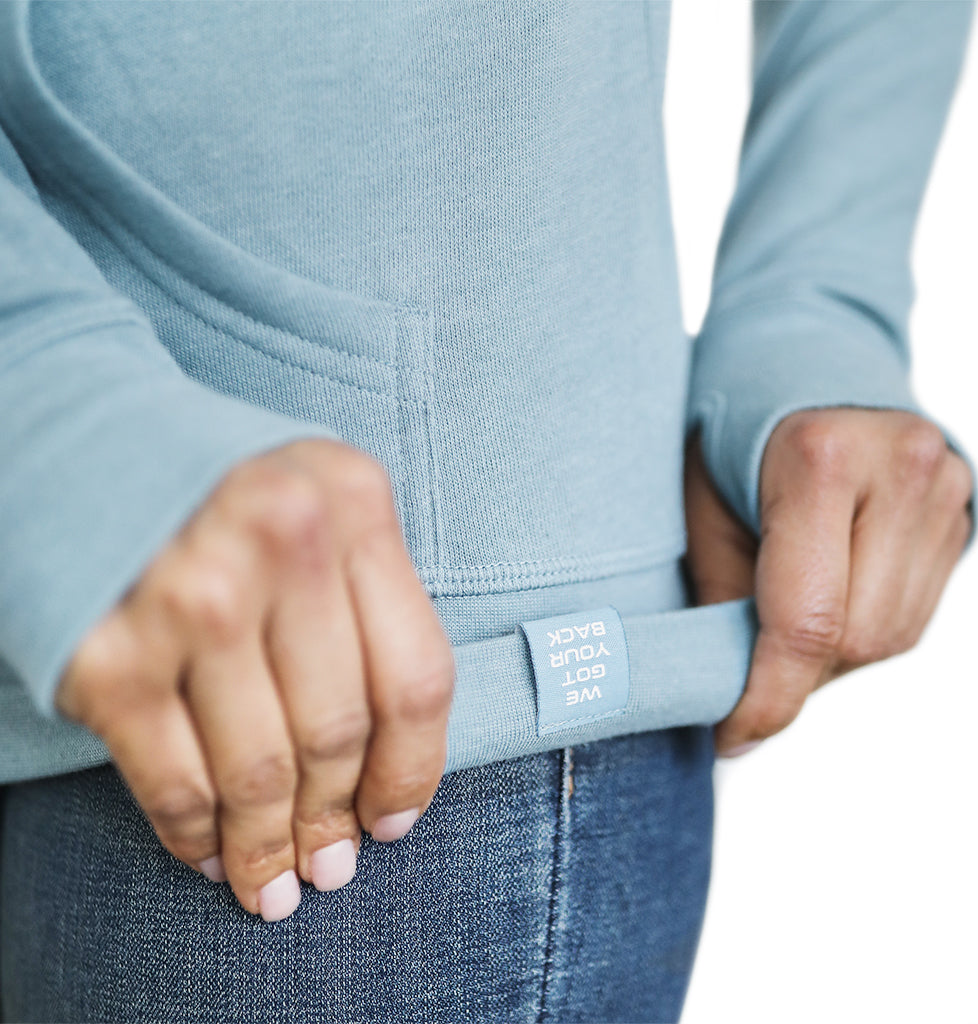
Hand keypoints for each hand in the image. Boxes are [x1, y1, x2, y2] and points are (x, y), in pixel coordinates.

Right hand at [55, 438, 454, 919]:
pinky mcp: (110, 653)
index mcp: (353, 500)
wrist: (91, 449)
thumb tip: (390, 762)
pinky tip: (212, 854)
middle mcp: (280, 539)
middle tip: (333, 866)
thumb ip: (368, 601)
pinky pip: (175, 782)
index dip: (414, 768)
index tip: (397, 817)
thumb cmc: (229, 495)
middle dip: (337, 820)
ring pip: (261, 771)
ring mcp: (191, 597)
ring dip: (272, 846)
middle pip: (339, 729)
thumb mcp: (323, 507)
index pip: (417, 673)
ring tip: (278, 884)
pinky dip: (198, 836)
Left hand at [683, 408, 973, 756]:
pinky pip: (914, 613)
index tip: (730, 738)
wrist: (804, 360)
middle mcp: (902, 469)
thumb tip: (729, 698)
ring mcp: (945, 489)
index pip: (806, 620)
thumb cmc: (731, 434)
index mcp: (821, 459)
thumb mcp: (700, 510)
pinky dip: (862, 629)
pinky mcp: (962, 512)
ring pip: (893, 636)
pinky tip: (827, 596)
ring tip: (783, 621)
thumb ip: (721, 602)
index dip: (767, 697)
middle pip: (859, 638)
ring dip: (830, 658)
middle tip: (745, 671)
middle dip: (796, 676)